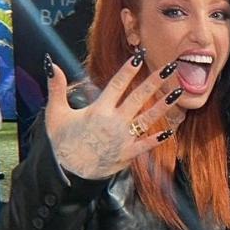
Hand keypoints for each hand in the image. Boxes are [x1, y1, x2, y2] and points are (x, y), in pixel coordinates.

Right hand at [43, 51, 186, 179]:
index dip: (129, 69)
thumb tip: (52, 64)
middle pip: (138, 98)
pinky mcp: (127, 154)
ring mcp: (123, 138)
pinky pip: (146, 144)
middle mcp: (114, 122)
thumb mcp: (55, 113)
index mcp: (98, 110)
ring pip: (147, 119)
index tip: (140, 56)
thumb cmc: (62, 142)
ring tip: (178, 92)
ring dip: (163, 105)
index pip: (117, 84)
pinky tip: (171, 130)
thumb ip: (56, 88)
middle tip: (170, 68)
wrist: (67, 173)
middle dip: (154, 82)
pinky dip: (158, 138)